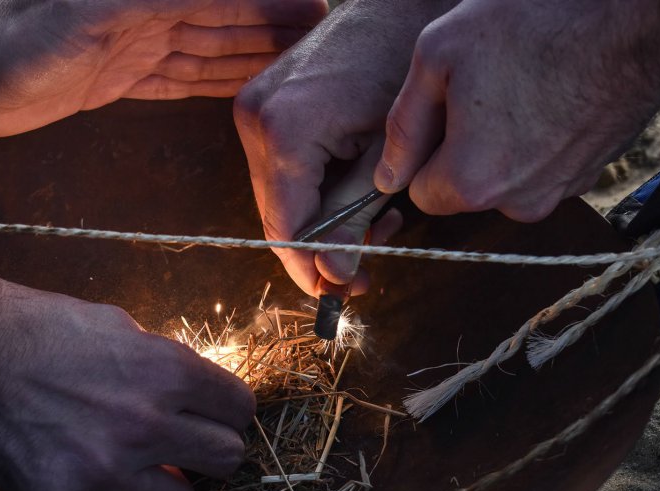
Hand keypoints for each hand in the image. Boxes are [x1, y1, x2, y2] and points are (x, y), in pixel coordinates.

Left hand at [0, 0, 327, 136]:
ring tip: (296, 61)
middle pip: (226, 14)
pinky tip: (244, 81)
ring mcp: (138, 43)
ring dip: (254, 51)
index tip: (317, 4)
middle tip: (322, 34)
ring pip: (212, 45)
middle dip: (274, 21)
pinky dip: (217, 79)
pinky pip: (184, 77)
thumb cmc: (22, 37)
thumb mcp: (101, 10)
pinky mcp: (124, 76)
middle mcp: (151, 10)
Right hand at [0, 230, 254, 490]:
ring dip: (168, 488)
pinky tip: (96, 483)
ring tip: (144, 470)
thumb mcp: (122, 327)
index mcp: (169, 372)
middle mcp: (146, 423)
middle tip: (188, 445)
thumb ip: (168, 363)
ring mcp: (106, 467)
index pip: (240, 408)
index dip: (229, 411)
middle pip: (227, 459)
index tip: (216, 415)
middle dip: (211, 450)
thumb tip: (198, 391)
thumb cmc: (46, 328)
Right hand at [235, 0, 456, 296]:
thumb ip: (356, 219)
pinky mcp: (265, 104)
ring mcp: (254, 108)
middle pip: (278, 216)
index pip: (285, 228)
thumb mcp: (388, 155)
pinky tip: (359, 192)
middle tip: (368, 264)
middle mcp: (254, 119)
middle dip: (322, 248)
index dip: (312, 269)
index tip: (343, 292)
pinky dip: (319, 191)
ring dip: (325, 221)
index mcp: (281, 130)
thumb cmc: (405, 65)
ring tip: (377, 222)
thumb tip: (335, 277)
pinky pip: (284, 169)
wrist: (401, 2)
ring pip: (281, 196)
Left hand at [374, 0, 659, 221]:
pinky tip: (548, 99)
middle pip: (462, 191)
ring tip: (518, 89)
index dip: (422, 154)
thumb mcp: (439, 54)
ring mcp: (558, 193)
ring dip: (499, 147)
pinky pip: (539, 172)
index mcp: (471, 182)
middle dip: (459, 151)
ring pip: (502, 182)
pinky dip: (536, 145)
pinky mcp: (587, 178)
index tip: (441, 113)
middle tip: (481, 91)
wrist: (635, 17)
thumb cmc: (533, 24)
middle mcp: (516, 204)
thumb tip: (386, 176)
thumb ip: (404, 125)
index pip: (420, 194)